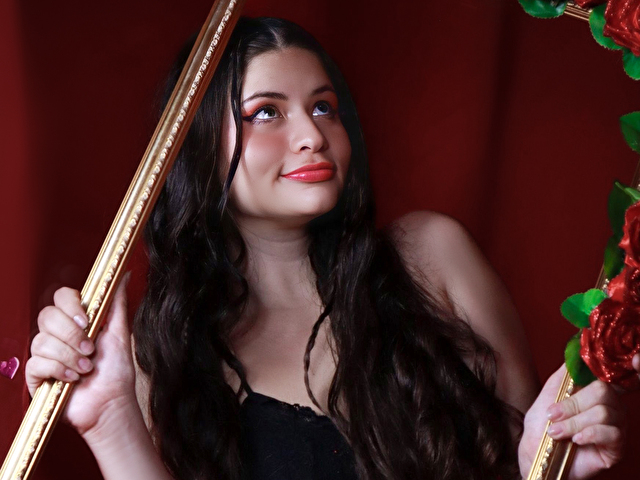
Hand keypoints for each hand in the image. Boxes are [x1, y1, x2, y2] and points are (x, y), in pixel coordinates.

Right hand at [25, 276, 136, 436]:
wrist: (111, 403)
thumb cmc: (117, 371)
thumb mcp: (119, 332)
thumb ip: (117, 302)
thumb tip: (124, 275)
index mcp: (77, 321)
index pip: (61, 297)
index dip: (70, 305)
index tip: (86, 320)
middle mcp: (59, 334)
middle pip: (47, 316)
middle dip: (71, 335)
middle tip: (90, 349)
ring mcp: (46, 354)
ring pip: (41, 340)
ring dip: (69, 356)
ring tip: (86, 368)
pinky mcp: (37, 375)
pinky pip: (35, 362)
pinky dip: (57, 369)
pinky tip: (72, 378)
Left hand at [519, 362, 636, 478]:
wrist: (536, 454)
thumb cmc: (542, 424)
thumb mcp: (549, 392)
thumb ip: (565, 373)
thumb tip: (576, 351)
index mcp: (595, 390)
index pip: (613, 374)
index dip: (628, 366)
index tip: (635, 359)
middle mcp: (610, 406)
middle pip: (603, 391)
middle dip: (573, 403)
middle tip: (554, 415)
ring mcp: (616, 426)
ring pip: (604, 413)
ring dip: (574, 422)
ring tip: (557, 432)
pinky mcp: (616, 447)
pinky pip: (611, 434)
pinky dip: (589, 433)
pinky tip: (577, 439)